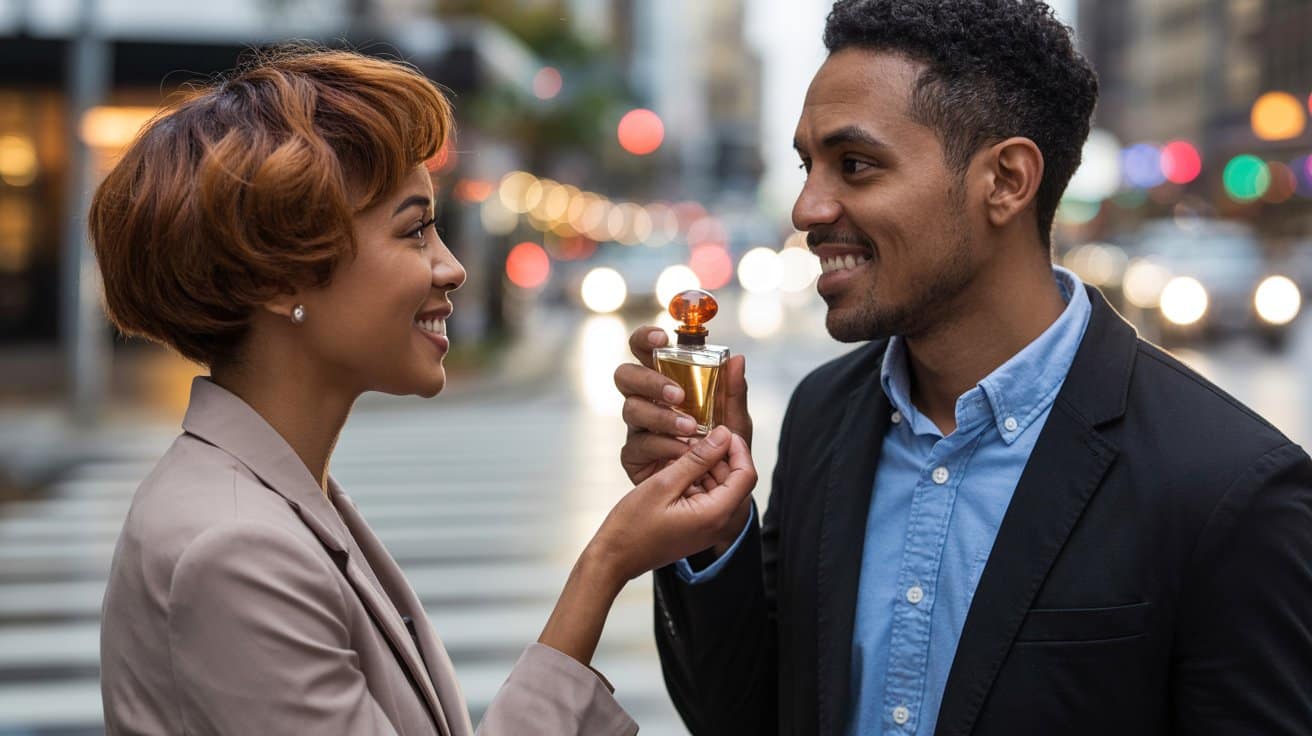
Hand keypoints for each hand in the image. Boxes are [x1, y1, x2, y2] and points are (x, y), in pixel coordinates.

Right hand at [587, 426, 756, 587]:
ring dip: (707, 467)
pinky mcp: (699, 527)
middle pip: (736, 480)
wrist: (615, 558)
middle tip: (695, 439)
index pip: (746, 475)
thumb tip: (723, 436)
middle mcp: (719, 523)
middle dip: (720, 456)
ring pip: (722, 487)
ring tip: (682, 454)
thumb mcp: (664, 483)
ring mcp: (710, 527)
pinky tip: (678, 472)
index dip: (737, 448)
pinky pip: (709, 497)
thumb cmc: (633, 526)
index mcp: (715, 514)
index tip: (720, 431)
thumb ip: (697, 459)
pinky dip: (698, 481)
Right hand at [615, 327, 753, 485]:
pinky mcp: (634, 456)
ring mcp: (637, 428)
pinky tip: (682, 453)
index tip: (661, 339)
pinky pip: (638, 445)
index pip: (644, 350)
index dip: (644, 339)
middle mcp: (646, 401)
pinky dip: (663, 447)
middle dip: (649, 380)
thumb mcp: (735, 420)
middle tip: (678, 395)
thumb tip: (737, 359)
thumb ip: (733, 392)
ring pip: (631, 410)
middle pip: (625, 376)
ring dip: (662, 417)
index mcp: (666, 382)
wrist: (719, 492)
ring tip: (690, 429)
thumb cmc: (723, 448)